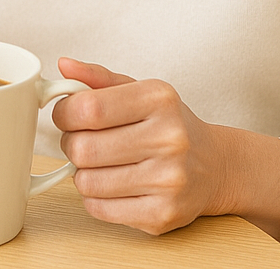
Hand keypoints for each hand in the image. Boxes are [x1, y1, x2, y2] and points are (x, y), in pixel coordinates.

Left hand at [53, 57, 279, 246]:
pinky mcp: (163, 214)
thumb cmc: (169, 124)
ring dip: (82, 172)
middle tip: (81, 140)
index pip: (89, 108)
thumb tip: (64, 65)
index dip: (64, 112)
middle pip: (84, 147)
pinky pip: (100, 209)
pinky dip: (95, 198)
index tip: (66, 114)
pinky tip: (111, 184)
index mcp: (159, 99)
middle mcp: (168, 138)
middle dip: (71, 143)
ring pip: (88, 182)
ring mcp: (168, 180)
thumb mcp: (140, 91)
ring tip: (98, 163)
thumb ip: (98, 78)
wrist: (215, 165)